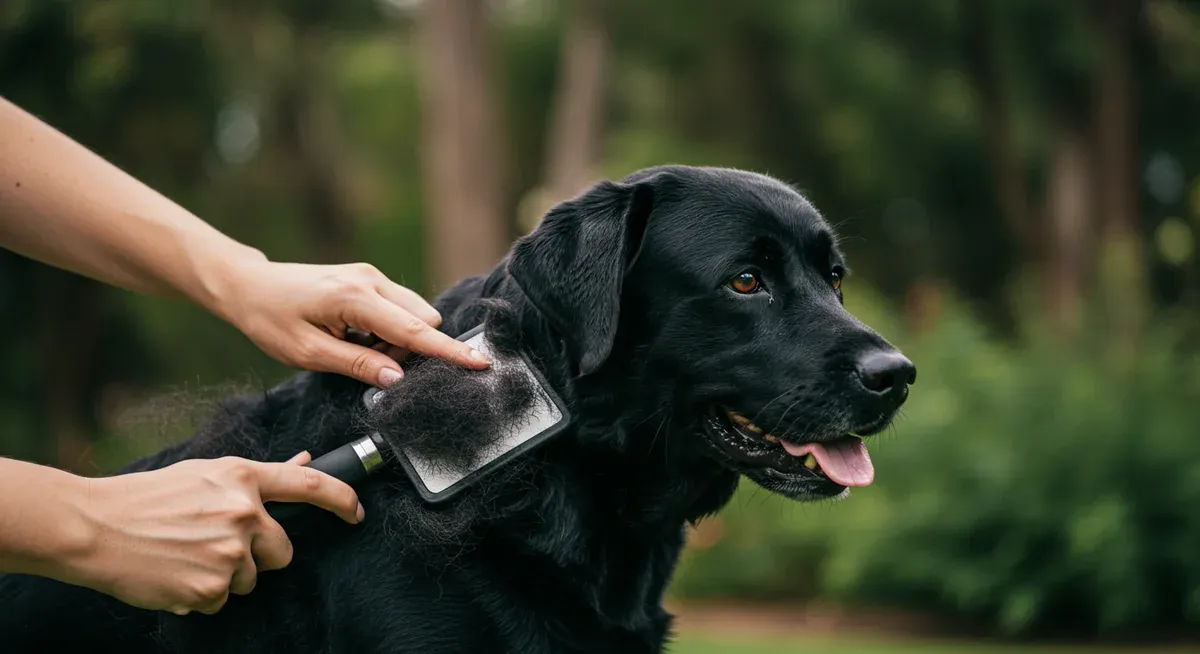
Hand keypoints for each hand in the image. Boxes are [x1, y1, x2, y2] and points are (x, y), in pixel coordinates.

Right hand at [74, 452, 361, 614]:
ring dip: (226, 575)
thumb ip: (257, 476)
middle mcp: (243, 512)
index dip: (342, 499)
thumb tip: (304, 463)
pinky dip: (202, 594)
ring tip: (187, 555)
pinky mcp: (211, 586)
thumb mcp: (205, 473)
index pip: (310, 487)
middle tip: (218, 545)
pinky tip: (175, 573)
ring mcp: (229, 551)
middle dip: (260, 555)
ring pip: (251, 579)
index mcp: (242, 478)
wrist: (94, 527)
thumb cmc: (148, 497)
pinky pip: (222, 600)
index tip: (356, 512)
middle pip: (283, 550)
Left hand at [213, 260, 490, 387]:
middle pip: (422, 320)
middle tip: (369, 363)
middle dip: (412, 349)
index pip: (414, 330)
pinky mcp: (369, 278)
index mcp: (355, 299)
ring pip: (413, 314)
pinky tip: (356, 335)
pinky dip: (389, 329)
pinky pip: (399, 307)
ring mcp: (371, 276)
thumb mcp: (307, 353)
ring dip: (399, 340)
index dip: (448, 351)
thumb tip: (397, 378)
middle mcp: (371, 280)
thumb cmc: (271, 320)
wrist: (249, 286)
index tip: (480, 362)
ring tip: (354, 348)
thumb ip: (357, 364)